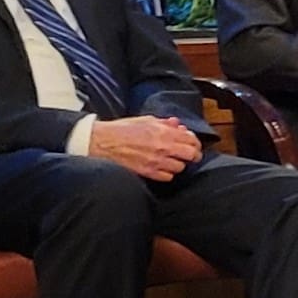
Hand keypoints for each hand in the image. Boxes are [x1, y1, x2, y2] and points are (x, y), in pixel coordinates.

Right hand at [89, 115, 203, 180]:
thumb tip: (178, 125)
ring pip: (180, 168)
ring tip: (173, 160)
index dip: (195, 142)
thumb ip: (165, 123)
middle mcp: (163, 147)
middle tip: (191, 155)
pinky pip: (167, 177)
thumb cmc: (122, 130)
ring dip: (179, 164)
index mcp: (163, 132)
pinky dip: (167, 173)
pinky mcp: (148, 173)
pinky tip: (162, 168)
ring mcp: (156, 162)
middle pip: (191, 155)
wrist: (102, 142)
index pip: (191, 139)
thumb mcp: (145, 120)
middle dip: (193, 155)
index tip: (194, 144)